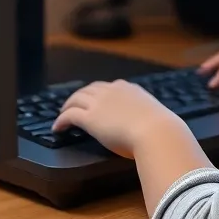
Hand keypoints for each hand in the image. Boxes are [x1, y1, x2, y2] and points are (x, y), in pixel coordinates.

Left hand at [53, 80, 178, 157]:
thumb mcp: (154, 116)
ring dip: (67, 106)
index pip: (110, 87)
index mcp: (130, 89)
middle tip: (74, 105)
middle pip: (89, 89)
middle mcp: (112, 91)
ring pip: (76, 99)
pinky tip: (57, 128)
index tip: (96, 99)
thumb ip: (148, 116)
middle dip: (80, 96)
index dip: (99, 92)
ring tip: (62, 114)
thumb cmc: (160, 129)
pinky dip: (61, 120)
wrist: (155, 132)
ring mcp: (99, 103)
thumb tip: (155, 125)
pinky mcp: (89, 118)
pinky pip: (69, 115)